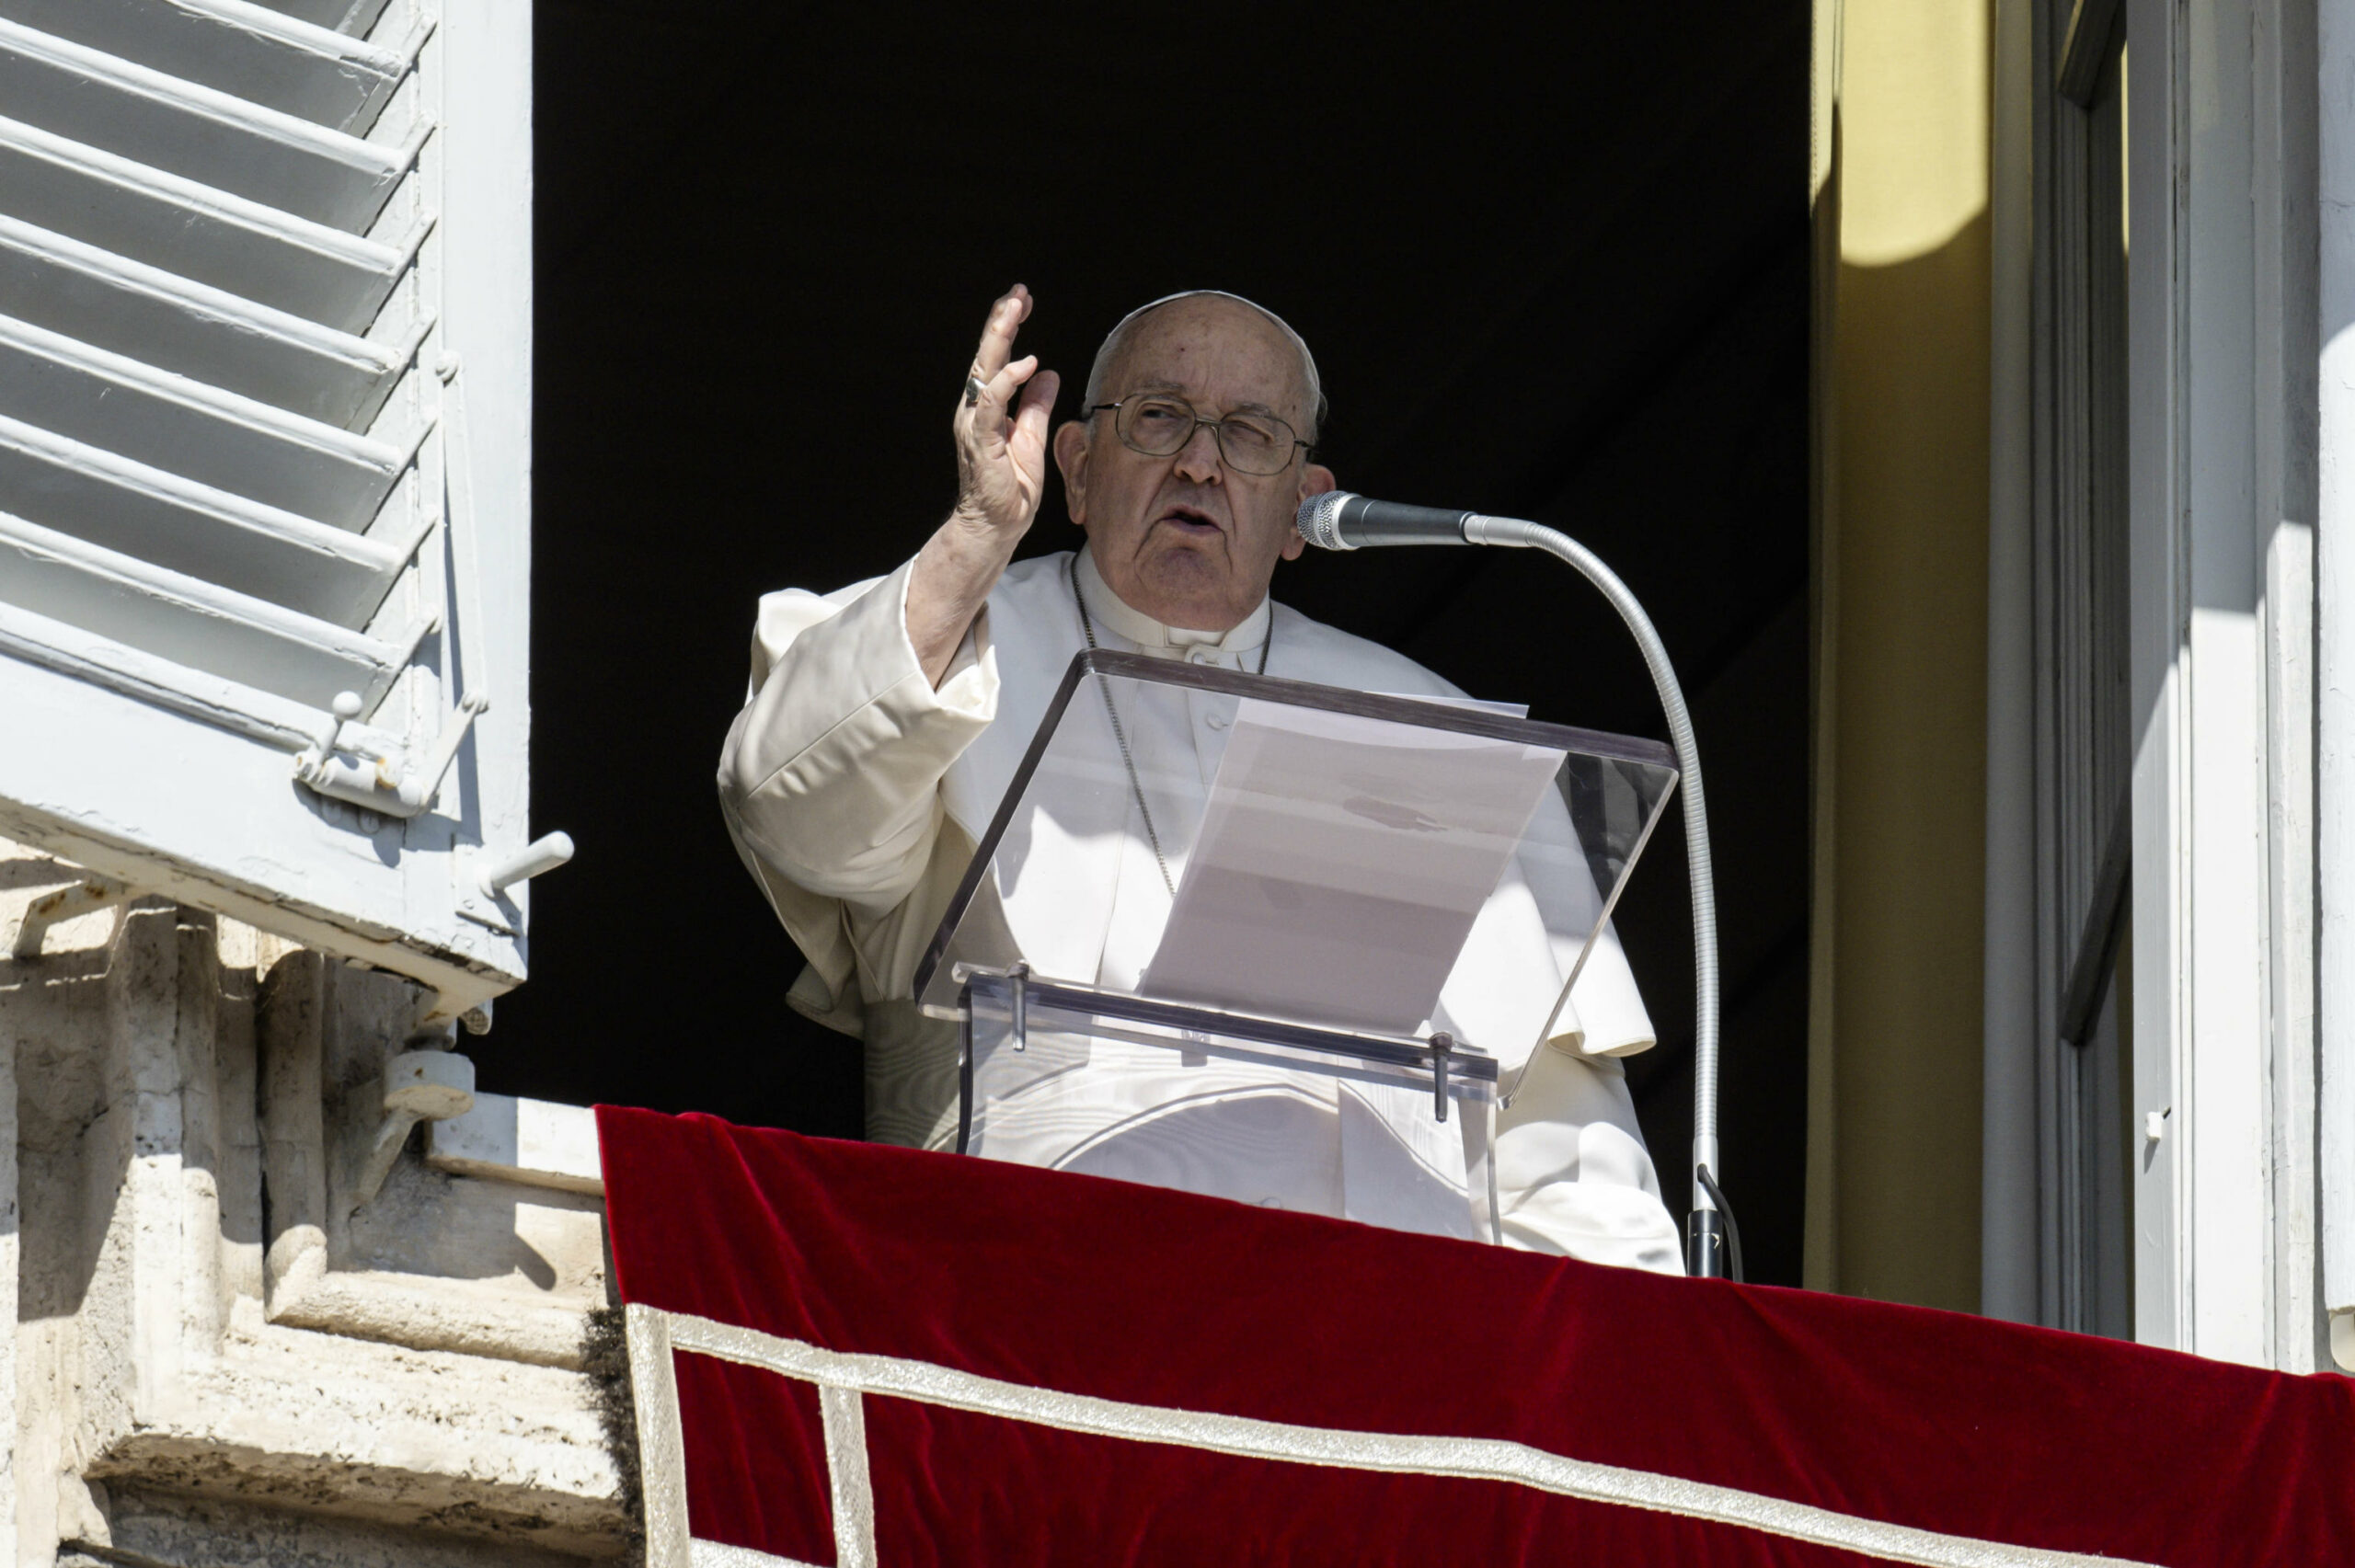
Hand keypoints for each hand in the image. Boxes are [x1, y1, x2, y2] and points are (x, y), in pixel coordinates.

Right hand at [949, 285, 1060, 545]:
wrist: (998, 526)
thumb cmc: (1012, 487)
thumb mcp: (1033, 437)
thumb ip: (1037, 405)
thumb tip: (1047, 373)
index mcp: (986, 406)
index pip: (995, 358)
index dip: (1007, 327)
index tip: (1022, 300)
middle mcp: (975, 408)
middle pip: (987, 354)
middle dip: (1002, 320)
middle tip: (1018, 293)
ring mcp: (975, 423)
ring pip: (984, 370)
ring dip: (1000, 337)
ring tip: (1016, 310)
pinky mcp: (982, 441)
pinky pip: (992, 403)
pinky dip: (1008, 380)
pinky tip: (1026, 363)